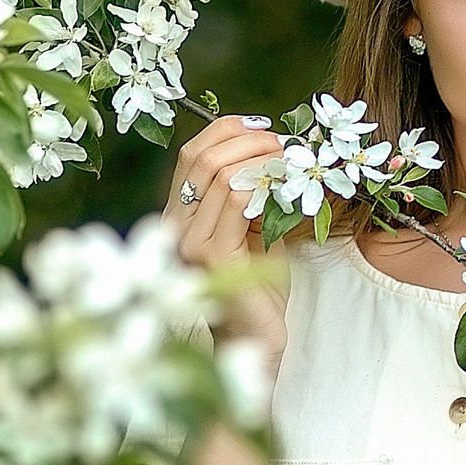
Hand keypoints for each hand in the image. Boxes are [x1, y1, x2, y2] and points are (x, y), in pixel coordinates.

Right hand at [169, 113, 285, 347]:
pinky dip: (263, 187)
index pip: (191, 153)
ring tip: (290, 165)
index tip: (266, 129)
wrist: (260, 335)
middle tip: (285, 146)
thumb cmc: (259, 284)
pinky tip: (282, 190)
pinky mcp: (213, 258)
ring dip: (262, 160)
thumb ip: (253, 191)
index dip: (227, 130)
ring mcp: (189, 242)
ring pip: (220, 175)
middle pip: (201, 157)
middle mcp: (175, 225)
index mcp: (181, 213)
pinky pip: (235, 203)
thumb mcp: (255, 227)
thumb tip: (273, 148)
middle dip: (249, 140)